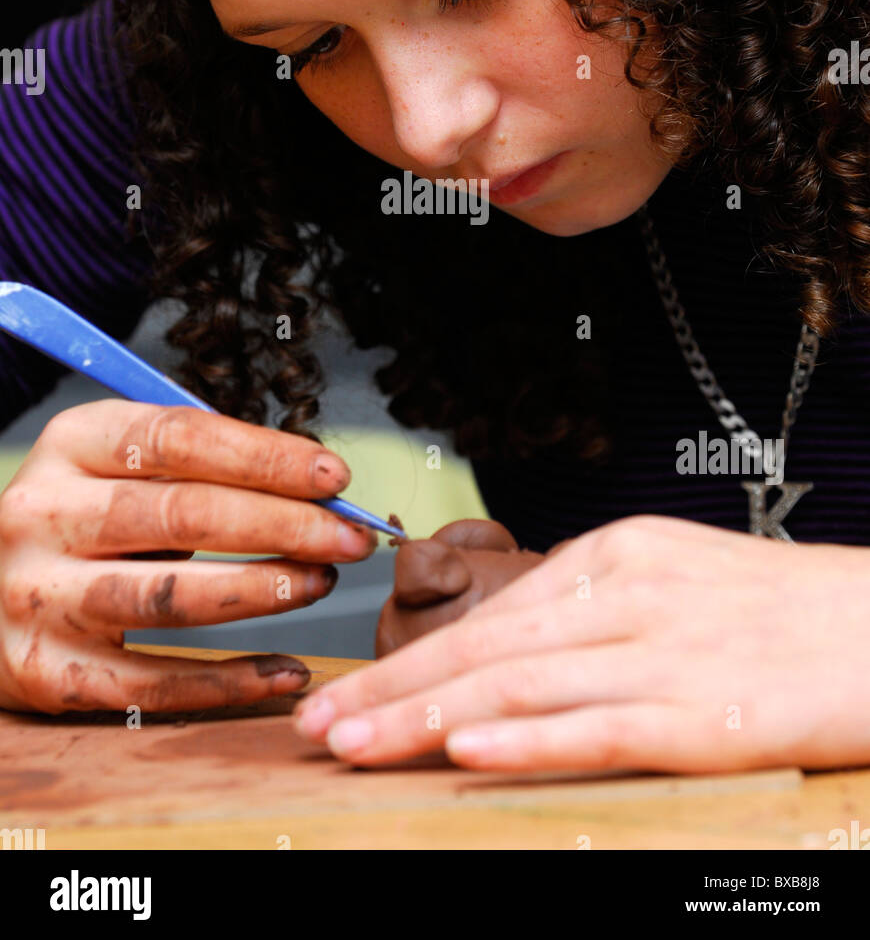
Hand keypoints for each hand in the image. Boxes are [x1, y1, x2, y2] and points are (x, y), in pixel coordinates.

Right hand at [0, 400, 375, 713]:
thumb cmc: (85, 518)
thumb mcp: (119, 466)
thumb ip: (202, 467)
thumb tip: (319, 489)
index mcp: (71, 443)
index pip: (181, 439)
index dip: (266, 458)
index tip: (334, 478)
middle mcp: (43, 514)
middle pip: (182, 515)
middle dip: (282, 525)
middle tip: (348, 539)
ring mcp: (36, 596)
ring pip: (169, 598)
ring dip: (261, 592)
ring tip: (319, 584)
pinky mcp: (43, 672)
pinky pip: (150, 682)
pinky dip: (228, 682)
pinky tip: (284, 670)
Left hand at [294, 514, 869, 772]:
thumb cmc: (782, 609)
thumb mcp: (677, 576)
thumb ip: (597, 603)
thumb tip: (515, 645)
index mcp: (617, 555)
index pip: (491, 615)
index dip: (412, 657)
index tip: (348, 690)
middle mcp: (626, 592)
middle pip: (486, 646)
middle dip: (391, 689)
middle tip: (318, 725)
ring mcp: (662, 649)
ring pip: (520, 684)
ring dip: (425, 719)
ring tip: (356, 748)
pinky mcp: (704, 710)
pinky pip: (599, 727)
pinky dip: (526, 740)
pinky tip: (466, 752)